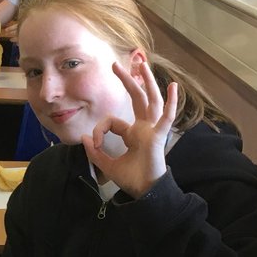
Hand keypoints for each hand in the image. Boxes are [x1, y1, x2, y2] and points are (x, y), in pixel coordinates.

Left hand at [82, 58, 178, 198]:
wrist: (144, 193)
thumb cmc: (130, 179)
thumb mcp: (107, 164)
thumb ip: (94, 152)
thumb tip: (85, 136)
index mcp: (133, 133)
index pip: (112, 121)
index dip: (100, 129)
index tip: (95, 142)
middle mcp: (144, 128)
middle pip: (138, 98)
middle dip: (129, 80)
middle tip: (119, 63)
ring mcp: (153, 130)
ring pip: (152, 100)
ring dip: (147, 81)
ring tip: (142, 63)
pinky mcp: (159, 136)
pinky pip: (167, 117)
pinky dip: (171, 102)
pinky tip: (172, 86)